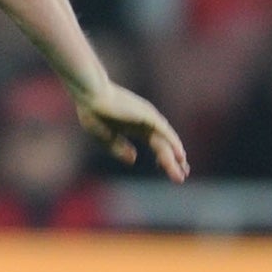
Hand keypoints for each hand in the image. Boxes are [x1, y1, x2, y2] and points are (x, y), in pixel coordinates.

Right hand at [75, 82, 189, 183]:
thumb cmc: (92, 111)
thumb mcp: (104, 136)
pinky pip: (164, 131)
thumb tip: (133, 160)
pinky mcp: (147, 114)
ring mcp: (147, 117)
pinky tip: (180, 155)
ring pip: (166, 140)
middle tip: (181, 178)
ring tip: (183, 171)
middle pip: (164, 145)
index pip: (157, 145)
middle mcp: (146, 121)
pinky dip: (173, 143)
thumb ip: (118, 148)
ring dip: (175, 156)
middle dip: (173, 162)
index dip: (164, 159)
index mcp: (136, 126)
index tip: (171, 172)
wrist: (88, 94)